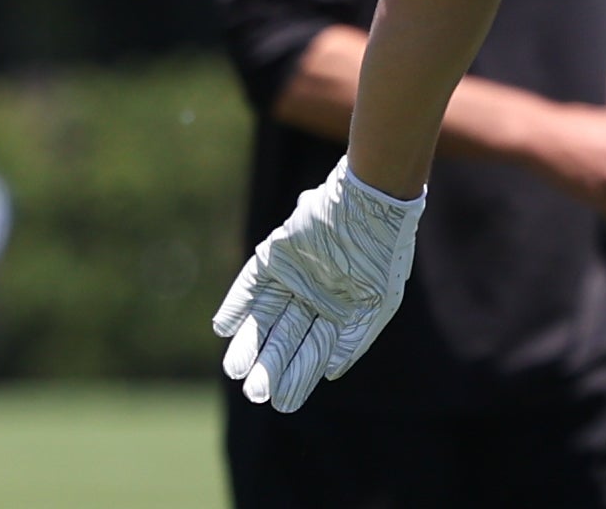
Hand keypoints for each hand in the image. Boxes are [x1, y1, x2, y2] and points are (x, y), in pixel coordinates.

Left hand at [214, 158, 423, 411]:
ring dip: (249, 342)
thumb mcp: (378, 304)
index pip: (314, 351)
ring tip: (235, 371)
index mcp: (341, 310)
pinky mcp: (277, 253)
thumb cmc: (381, 254)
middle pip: (286, 338)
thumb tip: (330, 374)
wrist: (371, 202)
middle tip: (256, 393)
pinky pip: (251, 283)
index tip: (282, 404)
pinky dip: (237, 304)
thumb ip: (353, 339)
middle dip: (271, 366)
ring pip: (266, 316)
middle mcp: (315, 296)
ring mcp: (295, 275)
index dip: (298, 377)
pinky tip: (224, 327)